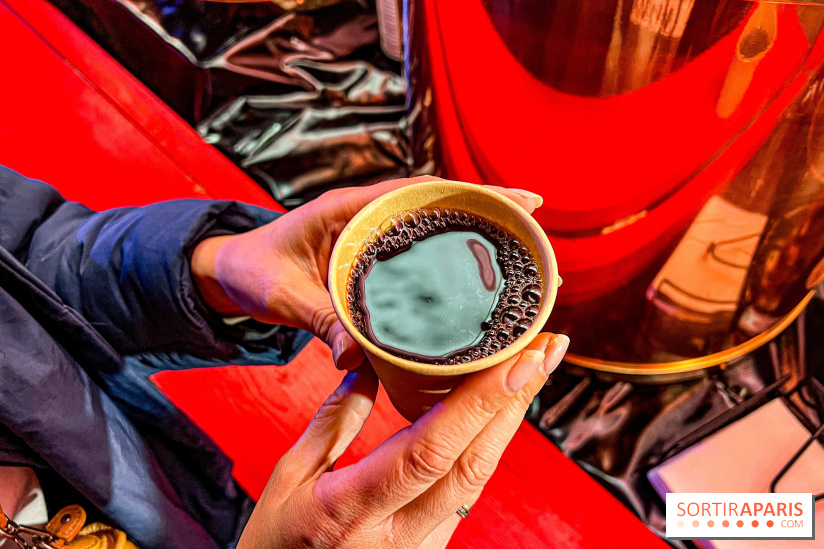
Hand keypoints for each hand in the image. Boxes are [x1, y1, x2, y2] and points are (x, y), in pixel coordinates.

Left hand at [191, 177, 543, 369]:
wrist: (229, 274)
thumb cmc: (252, 271)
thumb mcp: (280, 294)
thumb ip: (317, 318)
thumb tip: (355, 357)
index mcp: (351, 209)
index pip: (423, 192)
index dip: (476, 196)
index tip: (523, 203)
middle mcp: (371, 219)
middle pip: (443, 212)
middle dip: (493, 221)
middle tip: (540, 244)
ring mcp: (375, 241)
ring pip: (437, 237)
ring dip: (478, 246)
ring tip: (526, 267)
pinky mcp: (374, 264)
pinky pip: (420, 263)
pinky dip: (451, 271)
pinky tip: (479, 292)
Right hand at [237, 332, 568, 548]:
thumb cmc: (278, 541)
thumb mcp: (287, 477)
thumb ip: (331, 421)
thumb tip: (369, 368)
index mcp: (353, 508)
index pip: (430, 449)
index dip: (480, 403)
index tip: (519, 359)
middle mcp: (399, 533)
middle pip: (474, 461)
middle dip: (517, 399)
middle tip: (547, 347)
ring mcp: (422, 545)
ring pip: (480, 475)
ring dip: (512, 417)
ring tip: (535, 366)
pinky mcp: (432, 545)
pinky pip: (469, 488)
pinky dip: (490, 441)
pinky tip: (504, 408)